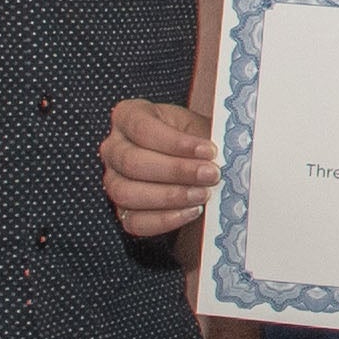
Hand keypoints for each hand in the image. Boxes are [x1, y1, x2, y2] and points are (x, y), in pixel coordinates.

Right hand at [105, 98, 218, 240]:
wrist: (196, 165)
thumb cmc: (194, 140)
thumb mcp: (199, 127)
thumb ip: (205, 134)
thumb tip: (225, 148)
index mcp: (129, 116)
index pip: (141, 128)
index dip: (176, 142)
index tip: (209, 150)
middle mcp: (114, 148)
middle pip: (132, 162)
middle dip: (176, 170)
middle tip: (211, 175)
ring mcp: (113, 181)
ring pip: (127, 193)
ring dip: (170, 196)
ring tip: (203, 194)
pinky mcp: (122, 211)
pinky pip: (134, 221)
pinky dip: (164, 219)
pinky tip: (191, 212)